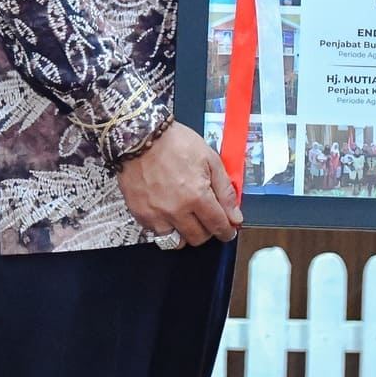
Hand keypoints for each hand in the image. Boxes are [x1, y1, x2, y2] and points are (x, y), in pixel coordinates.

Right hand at [116, 122, 242, 245]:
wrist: (140, 135)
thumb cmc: (174, 142)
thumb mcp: (210, 159)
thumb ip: (225, 191)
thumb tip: (235, 216)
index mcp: (197, 195)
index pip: (217, 225)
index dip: (226, 231)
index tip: (228, 230)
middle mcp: (176, 209)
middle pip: (198, 238)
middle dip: (208, 231)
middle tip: (207, 218)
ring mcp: (156, 214)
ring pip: (177, 241)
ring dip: (186, 233)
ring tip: (187, 217)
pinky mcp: (141, 214)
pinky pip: (157, 233)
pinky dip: (166, 227)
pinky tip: (169, 211)